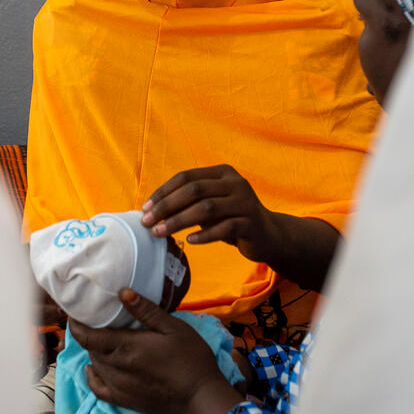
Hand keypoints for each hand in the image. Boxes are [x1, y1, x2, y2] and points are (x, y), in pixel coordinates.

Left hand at [69, 289, 244, 413]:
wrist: (201, 398)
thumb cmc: (191, 358)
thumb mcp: (174, 328)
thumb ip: (146, 311)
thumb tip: (122, 293)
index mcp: (127, 347)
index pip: (88, 336)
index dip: (76, 325)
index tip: (75, 313)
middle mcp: (117, 367)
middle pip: (91, 349)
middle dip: (88, 335)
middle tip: (93, 321)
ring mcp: (119, 386)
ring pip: (95, 365)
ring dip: (93, 352)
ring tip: (100, 340)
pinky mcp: (124, 401)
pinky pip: (98, 389)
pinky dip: (91, 377)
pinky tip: (92, 369)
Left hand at [142, 166, 342, 293]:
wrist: (268, 235)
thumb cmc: (231, 218)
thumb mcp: (212, 205)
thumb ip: (190, 201)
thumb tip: (151, 210)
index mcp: (222, 173)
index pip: (186, 177)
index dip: (164, 191)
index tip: (144, 208)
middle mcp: (235, 183)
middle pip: (194, 190)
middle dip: (167, 206)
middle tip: (147, 222)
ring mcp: (245, 202)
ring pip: (206, 208)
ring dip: (179, 221)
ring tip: (161, 233)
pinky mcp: (251, 223)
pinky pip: (224, 228)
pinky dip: (204, 234)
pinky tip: (189, 240)